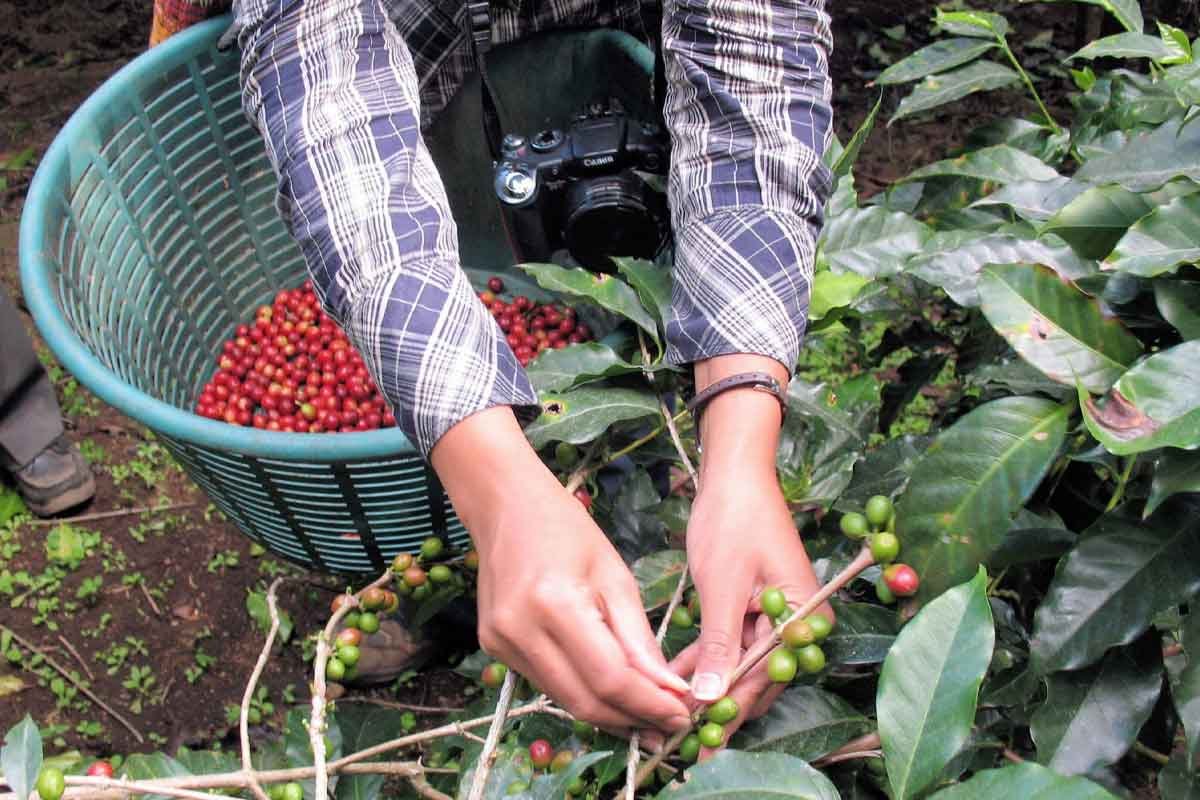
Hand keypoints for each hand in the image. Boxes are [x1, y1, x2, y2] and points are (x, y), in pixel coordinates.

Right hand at [432, 408, 691, 734]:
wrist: (504, 505)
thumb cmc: (567, 529)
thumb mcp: (615, 575)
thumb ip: (638, 638)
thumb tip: (669, 691)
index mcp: (554, 603)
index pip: (608, 678)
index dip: (648, 705)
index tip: (681, 718)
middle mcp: (519, 630)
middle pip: (584, 700)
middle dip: (632, 719)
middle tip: (669, 725)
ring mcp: (499, 642)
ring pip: (564, 699)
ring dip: (609, 713)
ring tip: (646, 713)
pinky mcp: (491, 647)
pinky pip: (546, 683)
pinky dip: (581, 692)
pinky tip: (609, 691)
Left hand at [672, 476, 829, 753]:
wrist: (734, 474)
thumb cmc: (735, 520)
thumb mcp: (723, 587)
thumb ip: (718, 645)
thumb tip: (708, 698)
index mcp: (806, 616)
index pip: (767, 678)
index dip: (732, 710)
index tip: (703, 737)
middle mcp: (799, 620)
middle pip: (759, 677)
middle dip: (720, 704)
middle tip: (684, 734)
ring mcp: (777, 613)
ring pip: (741, 663)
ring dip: (708, 683)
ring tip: (671, 710)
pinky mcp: (754, 606)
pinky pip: (732, 642)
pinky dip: (705, 657)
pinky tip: (674, 675)